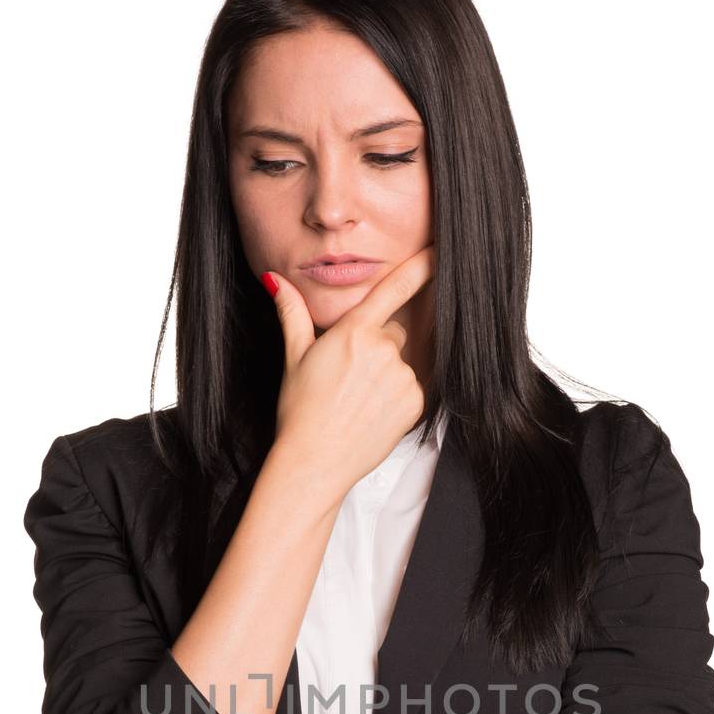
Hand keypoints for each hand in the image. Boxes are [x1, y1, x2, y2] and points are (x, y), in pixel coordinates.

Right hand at [266, 245, 434, 500]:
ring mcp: (403, 377)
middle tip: (348, 376)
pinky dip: (396, 396)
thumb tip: (275, 280)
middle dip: (375, 346)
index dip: (420, 267)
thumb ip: (292, 313)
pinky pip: (412, 387)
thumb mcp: (294, 357)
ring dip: (386, 373)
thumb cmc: (301, 412)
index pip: (394, 289)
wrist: (315, 462)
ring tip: (358, 399)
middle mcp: (383, 351)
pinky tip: (372, 412)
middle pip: (392, 332)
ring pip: (401, 362)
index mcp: (354, 333)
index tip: (438, 251)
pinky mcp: (415, 402)